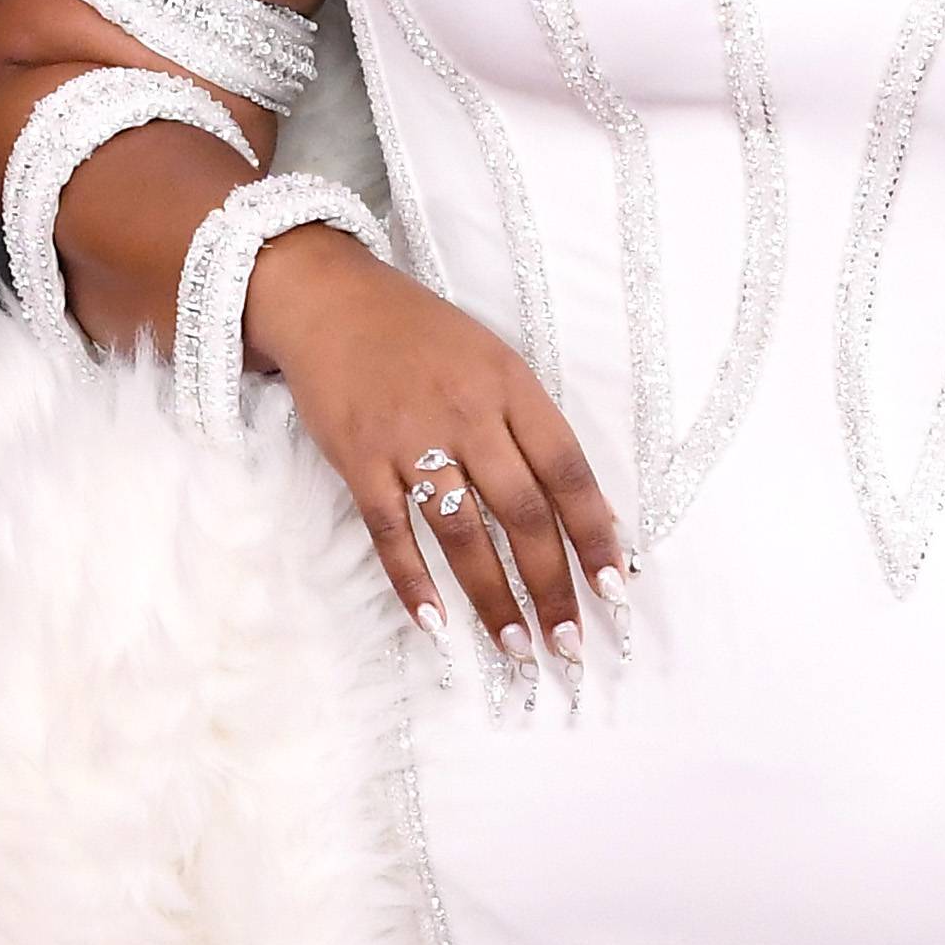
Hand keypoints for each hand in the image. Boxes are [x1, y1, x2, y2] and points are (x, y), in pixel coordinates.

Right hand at [244, 224, 626, 681]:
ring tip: (517, 646)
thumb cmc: (421, 336)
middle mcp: (466, 413)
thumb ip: (533, 431)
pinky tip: (435, 622)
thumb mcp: (493, 363)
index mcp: (510, 385)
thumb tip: (587, 514)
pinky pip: (391, 532)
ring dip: (493, 598)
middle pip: (522, 513)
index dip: (595, 533)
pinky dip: (412, 581)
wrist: (330, 298)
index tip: (615, 587)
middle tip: (569, 642)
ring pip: (461, 534)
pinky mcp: (358, 459)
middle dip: (552, 584)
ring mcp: (409, 439)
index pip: (567, 470)